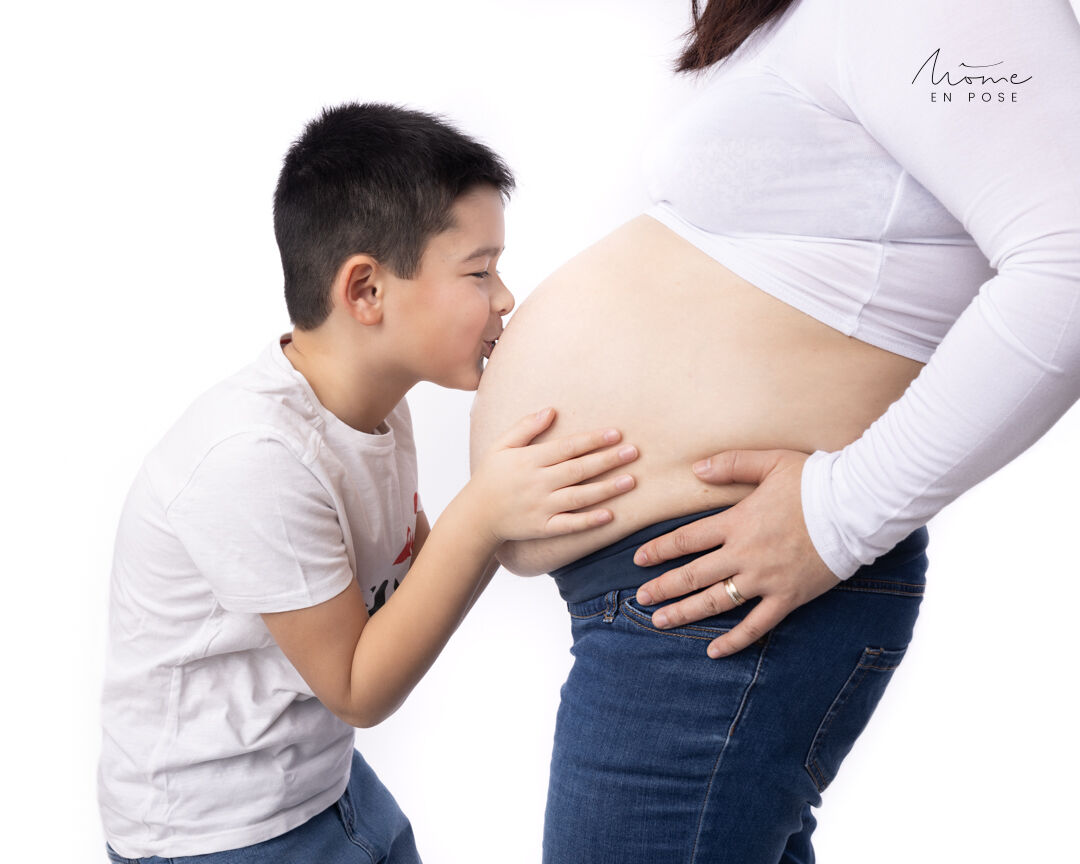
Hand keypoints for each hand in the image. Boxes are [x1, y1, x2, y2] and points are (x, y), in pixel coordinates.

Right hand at [471, 407, 638, 542]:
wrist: (476, 515)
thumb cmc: (491, 476)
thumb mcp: (501, 446)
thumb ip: (525, 427)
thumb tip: (551, 410)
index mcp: (530, 460)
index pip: (567, 447)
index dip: (593, 440)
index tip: (616, 434)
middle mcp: (538, 483)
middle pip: (579, 469)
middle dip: (607, 460)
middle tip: (634, 452)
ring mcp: (541, 507)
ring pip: (579, 497)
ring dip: (607, 488)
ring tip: (631, 480)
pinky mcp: (543, 527)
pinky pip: (570, 525)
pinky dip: (589, 521)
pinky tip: (610, 514)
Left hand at [633, 449, 839, 657]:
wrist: (856, 508)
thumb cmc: (814, 481)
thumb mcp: (770, 462)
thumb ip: (730, 464)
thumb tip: (696, 468)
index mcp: (737, 522)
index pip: (686, 540)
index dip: (659, 550)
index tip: (639, 560)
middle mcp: (745, 554)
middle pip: (693, 574)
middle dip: (663, 587)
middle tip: (641, 598)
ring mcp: (765, 579)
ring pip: (716, 601)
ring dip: (685, 613)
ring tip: (660, 622)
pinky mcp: (788, 597)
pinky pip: (756, 625)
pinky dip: (734, 640)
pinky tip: (714, 650)